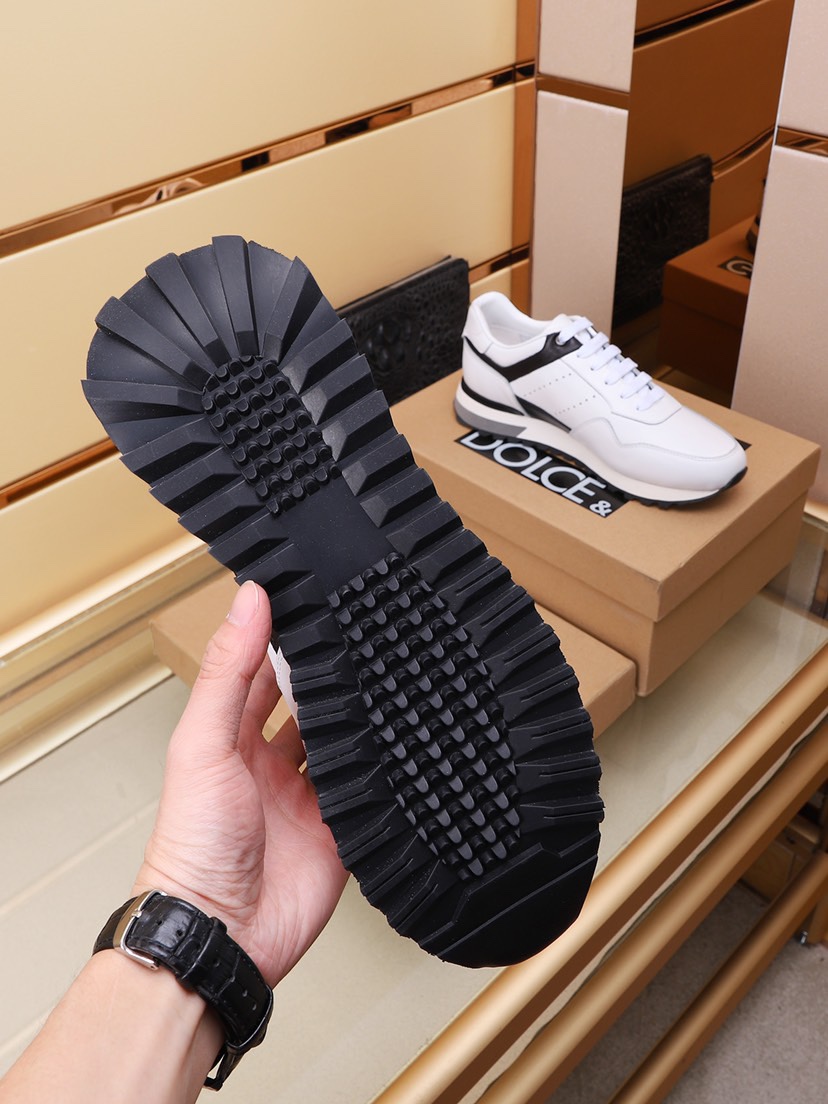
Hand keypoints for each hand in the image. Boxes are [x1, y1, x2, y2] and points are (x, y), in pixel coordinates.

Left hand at [133, 581, 347, 986]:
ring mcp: (307, 798)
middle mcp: (270, 765)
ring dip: (358, 721)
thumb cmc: (191, 846)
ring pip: (342, 745)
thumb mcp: (203, 743)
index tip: (312, 600)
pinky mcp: (339, 830)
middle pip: (308, 706)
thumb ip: (227, 672)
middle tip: (362, 636)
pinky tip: (397, 744)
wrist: (221, 932)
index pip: (262, 674)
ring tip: (386, 681)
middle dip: (331, 676)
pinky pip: (367, 792)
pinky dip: (382, 771)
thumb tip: (248, 602)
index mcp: (232, 740)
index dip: (284, 639)